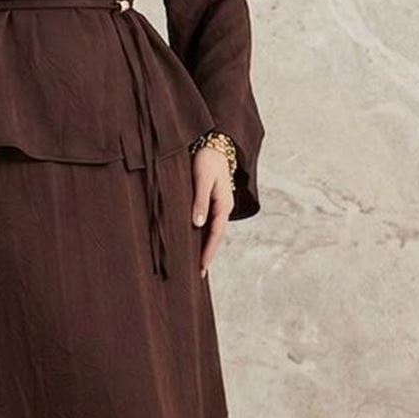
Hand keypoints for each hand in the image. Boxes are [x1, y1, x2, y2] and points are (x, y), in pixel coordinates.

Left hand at [191, 146, 233, 277]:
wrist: (214, 143)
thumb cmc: (207, 159)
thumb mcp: (202, 179)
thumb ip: (200, 201)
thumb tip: (198, 224)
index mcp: (223, 204)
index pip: (216, 234)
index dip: (208, 252)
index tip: (201, 268)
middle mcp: (223, 207)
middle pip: (216, 236)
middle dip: (208, 254)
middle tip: (199, 274)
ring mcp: (219, 205)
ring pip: (212, 231)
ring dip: (206, 246)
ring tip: (197, 263)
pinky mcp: (212, 200)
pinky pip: (209, 223)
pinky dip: (203, 234)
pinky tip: (195, 241)